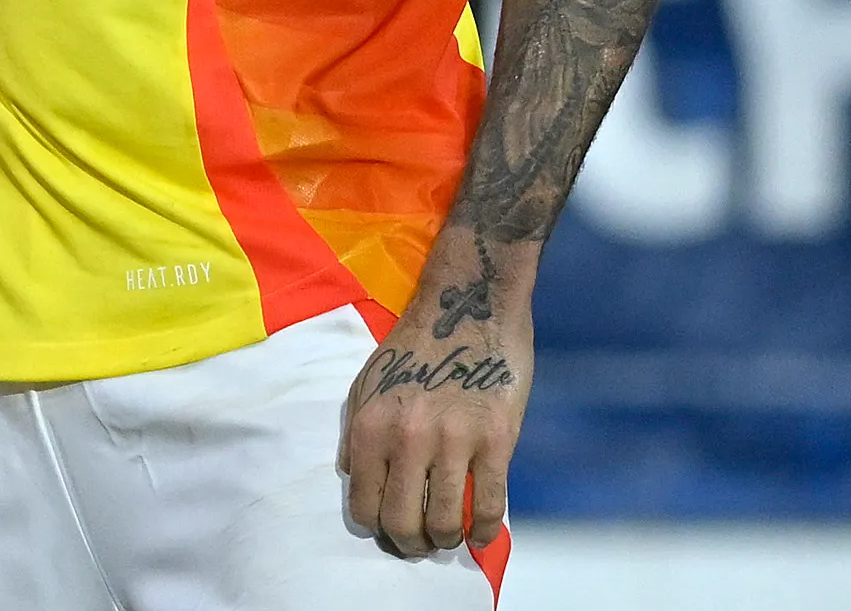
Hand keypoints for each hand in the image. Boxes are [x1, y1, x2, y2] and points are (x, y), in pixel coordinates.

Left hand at [339, 234, 530, 559]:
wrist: (466, 305)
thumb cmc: (412, 346)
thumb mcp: (366, 384)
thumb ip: (356, 434)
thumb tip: (353, 479)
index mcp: (368, 427)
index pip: (363, 506)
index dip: (377, 528)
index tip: (390, 529)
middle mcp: (405, 440)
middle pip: (403, 524)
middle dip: (411, 545)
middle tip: (420, 544)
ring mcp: (453, 442)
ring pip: (446, 523)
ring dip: (447, 541)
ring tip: (449, 535)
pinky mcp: (496, 441)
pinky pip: (488, 506)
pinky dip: (483, 531)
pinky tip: (480, 532)